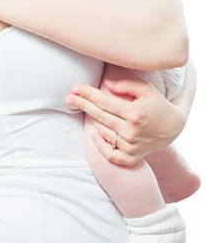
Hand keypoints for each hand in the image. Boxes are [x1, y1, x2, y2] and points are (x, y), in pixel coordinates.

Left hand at [65, 78, 185, 165]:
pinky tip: (93, 133)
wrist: (173, 128)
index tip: (75, 88)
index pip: (104, 103)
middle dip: (82, 105)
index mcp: (135, 114)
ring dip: (90, 120)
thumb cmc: (157, 105)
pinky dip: (100, 145)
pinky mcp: (131, 157)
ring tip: (82, 108)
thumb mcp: (146, 89)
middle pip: (100, 117)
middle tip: (68, 98)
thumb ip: (127, 84)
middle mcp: (132, 132)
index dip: (88, 95)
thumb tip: (106, 84)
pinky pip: (110, 154)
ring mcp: (131, 147)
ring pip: (103, 132)